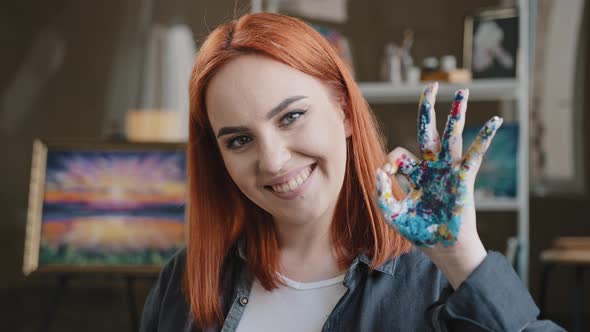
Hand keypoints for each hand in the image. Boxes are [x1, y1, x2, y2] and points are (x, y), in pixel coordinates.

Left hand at [375, 82, 502, 286]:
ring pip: (452, 136)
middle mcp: (432, 167)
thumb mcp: (392, 213)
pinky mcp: (463, 178)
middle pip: (428, 131)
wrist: (442, 248)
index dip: (389, 161)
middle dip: (428, 108)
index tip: (385, 176)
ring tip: (463, 92)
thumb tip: (379, 171)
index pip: (399, 154)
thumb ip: (381, 193)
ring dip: (456, 114)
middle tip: (431, 86)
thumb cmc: (419, 232)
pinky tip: (495, 122)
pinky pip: (474, 154)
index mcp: (415, 174)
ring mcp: (448, 170)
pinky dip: (484, 137)